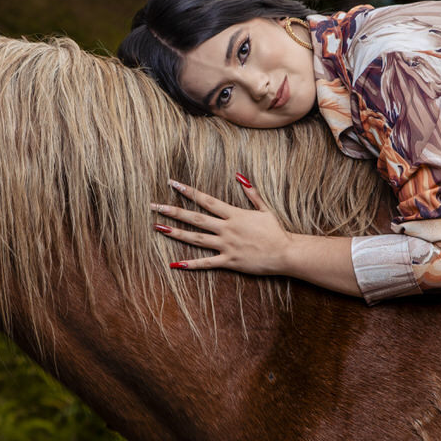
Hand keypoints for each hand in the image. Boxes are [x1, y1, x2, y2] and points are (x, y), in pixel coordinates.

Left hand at [151, 175, 291, 275]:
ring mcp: (226, 245)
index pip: (206, 200)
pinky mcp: (229, 261)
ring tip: (159, 227)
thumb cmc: (275, 231)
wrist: (285, 252)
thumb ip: (251, 193)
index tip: (173, 183)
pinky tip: (176, 264)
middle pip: (196, 218)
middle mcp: (227, 229)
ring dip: (176, 233)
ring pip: (196, 239)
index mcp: (234, 214)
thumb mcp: (264, 209)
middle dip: (174, 211)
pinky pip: (207, 263)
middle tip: (155, 206)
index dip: (188, 191)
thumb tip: (239, 175)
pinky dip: (191, 264)